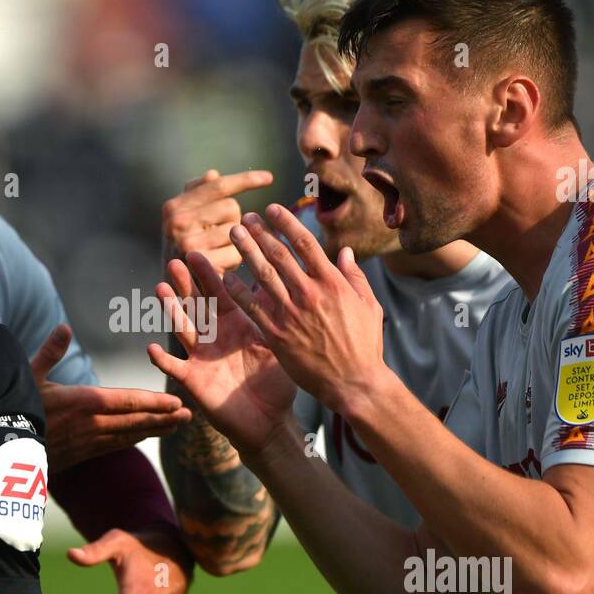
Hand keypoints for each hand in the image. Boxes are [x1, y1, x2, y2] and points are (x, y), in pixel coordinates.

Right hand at [30, 324, 191, 471]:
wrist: (2, 449)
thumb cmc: (15, 408)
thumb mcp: (29, 376)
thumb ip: (50, 352)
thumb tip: (63, 327)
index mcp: (85, 402)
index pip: (129, 401)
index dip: (156, 402)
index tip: (177, 402)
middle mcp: (94, 424)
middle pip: (137, 420)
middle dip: (165, 418)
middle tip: (190, 416)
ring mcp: (90, 442)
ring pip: (131, 435)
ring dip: (156, 430)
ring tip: (177, 426)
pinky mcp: (84, 454)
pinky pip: (117, 445)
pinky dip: (136, 439)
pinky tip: (146, 436)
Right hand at [147, 251, 297, 454]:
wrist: (269, 422)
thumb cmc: (276, 384)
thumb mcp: (277, 344)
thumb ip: (273, 315)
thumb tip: (282, 280)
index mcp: (236, 326)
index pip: (220, 294)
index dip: (209, 274)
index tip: (198, 252)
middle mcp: (215, 337)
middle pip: (197, 305)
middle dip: (186, 284)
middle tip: (176, 261)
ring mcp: (201, 358)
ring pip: (183, 329)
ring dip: (171, 310)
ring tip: (161, 289)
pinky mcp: (193, 380)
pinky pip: (175, 368)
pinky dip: (162, 359)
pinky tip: (151, 347)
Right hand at [161, 169, 273, 274]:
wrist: (172, 291)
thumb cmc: (184, 250)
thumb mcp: (183, 221)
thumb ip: (197, 196)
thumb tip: (213, 174)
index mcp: (174, 206)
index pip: (217, 186)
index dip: (246, 180)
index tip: (269, 177)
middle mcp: (178, 222)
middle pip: (232, 207)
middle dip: (233, 221)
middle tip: (218, 237)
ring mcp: (188, 244)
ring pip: (237, 230)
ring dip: (235, 242)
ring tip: (218, 252)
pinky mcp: (203, 266)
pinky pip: (236, 253)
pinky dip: (234, 260)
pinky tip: (222, 266)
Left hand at [222, 205, 387, 416]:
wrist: (354, 383)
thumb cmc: (365, 345)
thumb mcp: (368, 305)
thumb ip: (354, 276)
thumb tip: (344, 252)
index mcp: (333, 283)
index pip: (305, 244)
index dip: (287, 223)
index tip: (273, 210)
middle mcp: (310, 294)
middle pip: (280, 255)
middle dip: (261, 233)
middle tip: (246, 218)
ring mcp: (292, 314)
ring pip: (263, 276)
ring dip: (247, 252)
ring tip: (234, 234)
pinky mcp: (277, 335)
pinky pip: (253, 308)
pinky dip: (239, 291)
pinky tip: (226, 277)